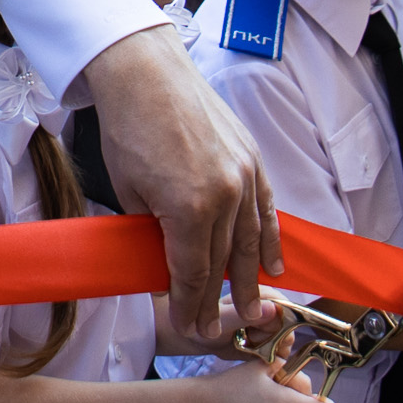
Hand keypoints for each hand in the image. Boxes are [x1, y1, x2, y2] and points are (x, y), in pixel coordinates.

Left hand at [83, 27, 279, 342]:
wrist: (146, 72)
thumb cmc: (128, 128)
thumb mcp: (129, 191)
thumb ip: (153, 230)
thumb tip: (166, 260)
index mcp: (189, 207)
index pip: (193, 272)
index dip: (192, 305)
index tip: (193, 327)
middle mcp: (225, 195)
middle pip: (224, 262)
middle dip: (218, 301)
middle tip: (217, 330)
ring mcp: (244, 175)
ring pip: (252, 240)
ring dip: (252, 278)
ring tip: (254, 308)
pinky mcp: (252, 158)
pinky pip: (266, 209)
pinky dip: (271, 239)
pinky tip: (274, 264)